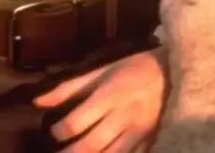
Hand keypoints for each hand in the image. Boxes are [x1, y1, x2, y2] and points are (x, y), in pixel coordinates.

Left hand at [34, 48, 168, 151]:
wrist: (176, 73)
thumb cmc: (136, 68)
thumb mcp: (103, 71)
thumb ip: (71, 88)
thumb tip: (38, 101)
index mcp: (110, 95)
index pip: (77, 122)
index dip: (60, 132)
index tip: (53, 132)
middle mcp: (124, 117)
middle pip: (90, 146)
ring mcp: (139, 134)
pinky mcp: (150, 144)